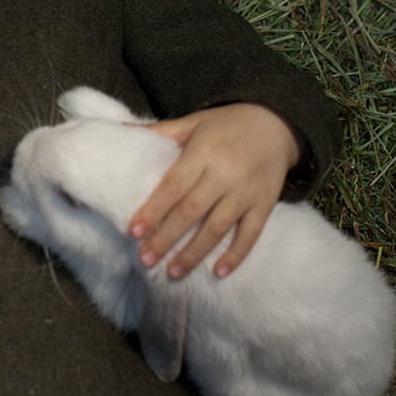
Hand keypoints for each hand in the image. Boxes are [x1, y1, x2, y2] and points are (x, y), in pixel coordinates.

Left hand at [128, 103, 299, 278]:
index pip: (173, 186)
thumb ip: (159, 131)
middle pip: (191, 212)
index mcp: (203, 153)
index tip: (133, 231)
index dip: (153, 210)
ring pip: (217, 228)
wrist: (276, 124)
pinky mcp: (264, 204)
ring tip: (173, 272)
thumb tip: (120, 128)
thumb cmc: (226, 125)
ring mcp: (246, 192)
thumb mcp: (192, 122)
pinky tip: (218, 272)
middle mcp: (225, 174)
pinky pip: (251, 234)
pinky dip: (236, 254)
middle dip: (166, 238)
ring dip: (194, 252)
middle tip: (145, 259)